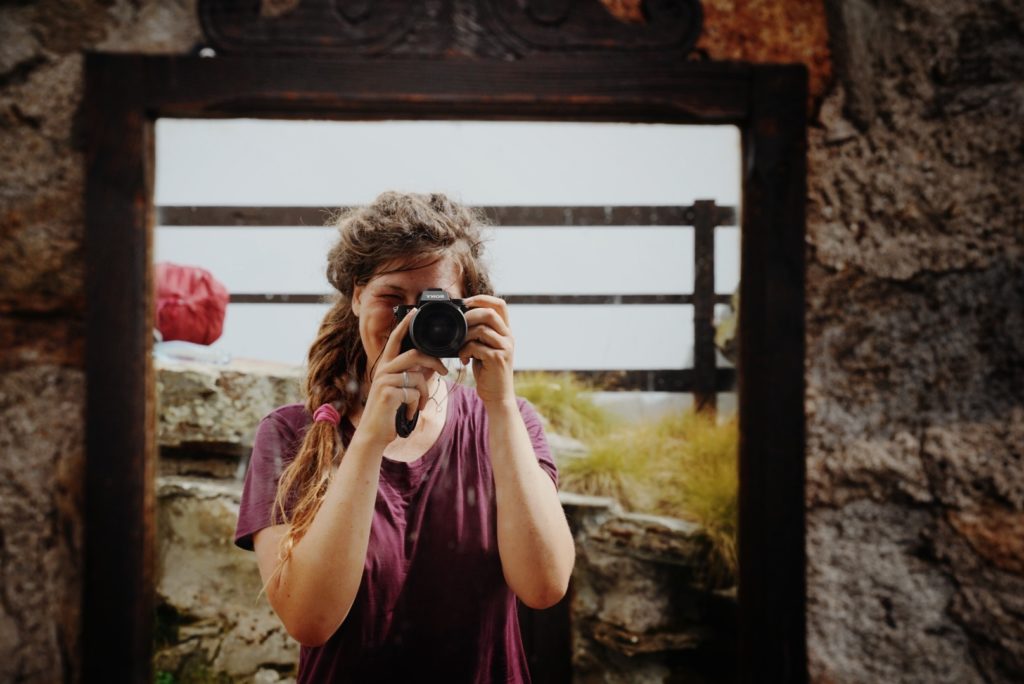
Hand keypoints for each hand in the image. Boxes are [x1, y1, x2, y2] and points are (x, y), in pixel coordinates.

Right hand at [357, 309, 448, 445]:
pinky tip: (411, 413)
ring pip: (417, 377)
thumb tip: (432, 366)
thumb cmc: (391, 411)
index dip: (404, 325)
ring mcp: (384, 381)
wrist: (375, 434)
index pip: (394, 339)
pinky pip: (414, 393)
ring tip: (422, 405)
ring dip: (425, 394)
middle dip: (433, 362)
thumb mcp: (403, 390)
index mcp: (386, 366)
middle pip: (414, 355)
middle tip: (445, 372)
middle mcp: (383, 370)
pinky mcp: (387, 394)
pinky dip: (418, 405)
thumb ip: (413, 375)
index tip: (414, 311)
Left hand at [459, 295, 515, 406]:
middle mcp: (509, 337)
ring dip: (465, 336)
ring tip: (460, 347)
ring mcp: (505, 348)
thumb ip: (481, 334)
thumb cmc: (489, 372)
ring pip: (481, 329)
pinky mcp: (497, 359)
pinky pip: (476, 346)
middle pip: (490, 313)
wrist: (498, 396)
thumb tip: (463, 319)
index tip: (466, 303)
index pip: (500, 305)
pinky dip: (464, 351)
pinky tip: (463, 359)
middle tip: (459, 325)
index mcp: (506, 332)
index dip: (482, 299)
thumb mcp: (487, 349)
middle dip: (470, 316)